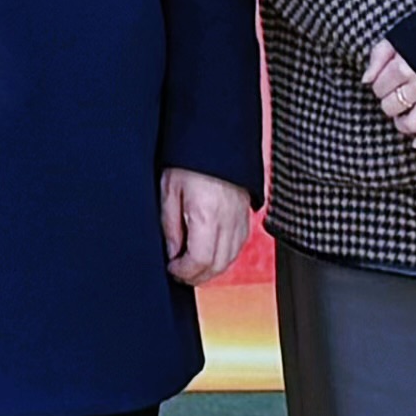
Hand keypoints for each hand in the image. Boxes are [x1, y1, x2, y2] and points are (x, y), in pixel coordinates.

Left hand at [159, 168, 257, 285]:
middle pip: (217, 265)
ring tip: (192, 266)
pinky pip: (238, 247)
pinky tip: (210, 253)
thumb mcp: (169, 190)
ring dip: (211, 269)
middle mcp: (228, 221)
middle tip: (179, 273)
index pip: (200, 260)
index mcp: (207, 216)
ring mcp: (241, 220)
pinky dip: (224, 257)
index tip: (171, 268)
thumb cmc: (191, 159)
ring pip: (230, 260)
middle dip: (196, 276)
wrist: (217, 139)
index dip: (184, 271)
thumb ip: (170, 225)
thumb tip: (172, 252)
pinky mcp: (246, 217)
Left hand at [356, 41, 415, 151]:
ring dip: (403, 125)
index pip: (379, 88)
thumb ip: (378, 56)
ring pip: (413, 124)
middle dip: (388, 104)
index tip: (384, 84)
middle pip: (392, 107)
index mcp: (404, 66)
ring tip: (401, 119)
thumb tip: (365, 80)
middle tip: (393, 98)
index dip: (378, 88)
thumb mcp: (399, 37)